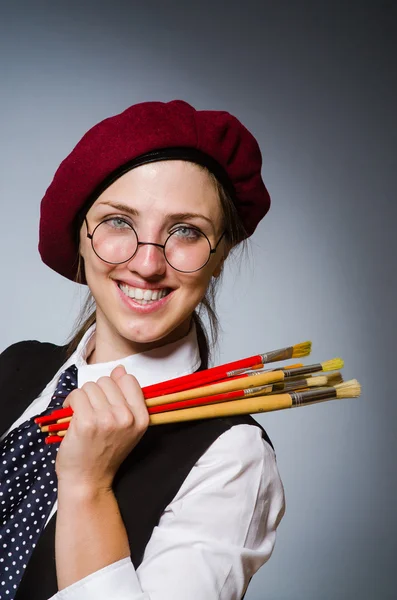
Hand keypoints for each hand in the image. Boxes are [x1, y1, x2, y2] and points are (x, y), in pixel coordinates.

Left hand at [55, 365, 148, 491]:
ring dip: (82, 397)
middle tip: (92, 410)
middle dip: (96, 392)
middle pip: (107, 381)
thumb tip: (120, 370)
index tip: (107, 400)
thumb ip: (126, 398)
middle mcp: (127, 418)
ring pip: (90, 386)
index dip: (114, 386)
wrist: (88, 480)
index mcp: (141, 418)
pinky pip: (77, 395)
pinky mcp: (86, 422)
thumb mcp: (126, 427)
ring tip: (81, 413)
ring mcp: (107, 419)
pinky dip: (70, 402)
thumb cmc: (105, 453)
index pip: (129, 381)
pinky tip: (71, 414)